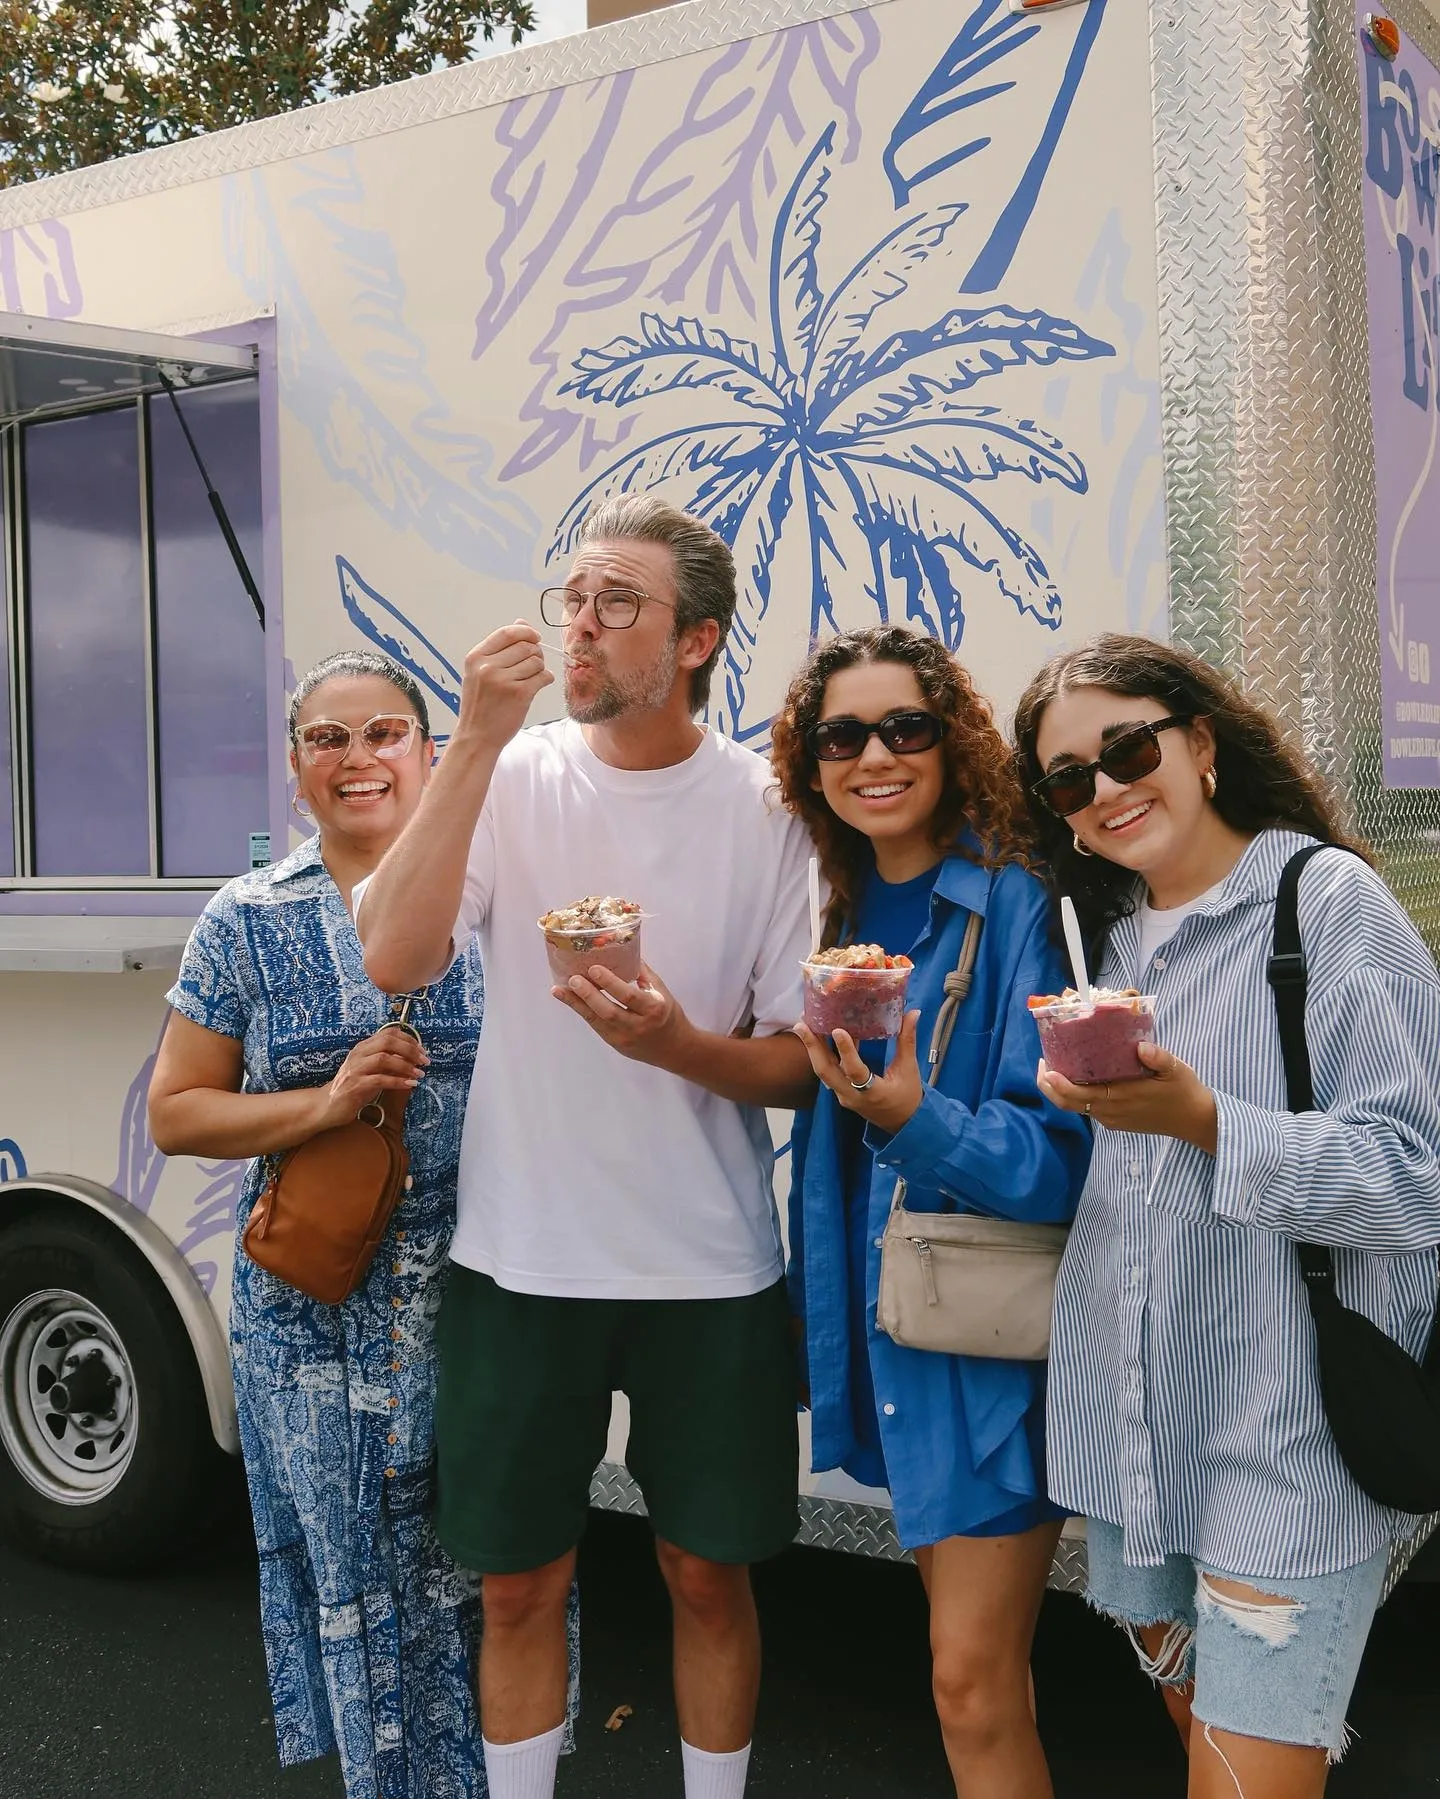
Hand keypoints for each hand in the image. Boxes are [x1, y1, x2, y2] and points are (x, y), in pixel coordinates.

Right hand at [315, 1026, 427, 1132]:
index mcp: (363, 1047)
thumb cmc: (353, 1088)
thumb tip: (413, 1058)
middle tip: (424, 1061)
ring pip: (384, 1058)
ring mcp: (355, 1069)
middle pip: (387, 1042)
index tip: (422, 1050)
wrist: (327, 1106)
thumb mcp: (371, 1071)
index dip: (409, 1039)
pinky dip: (397, 1081)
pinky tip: (409, 1085)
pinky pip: (379, 1079)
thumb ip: (388, 1062)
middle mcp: (358, 1054)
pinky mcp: (355, 1086)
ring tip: (419, 1074)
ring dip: (405, 1065)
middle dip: (410, 1050)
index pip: (388, 1033)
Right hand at [454, 622, 552, 753]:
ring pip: (536, 661)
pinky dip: (545, 680)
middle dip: (535, 653)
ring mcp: (503, 680)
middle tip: (532, 666)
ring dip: (539, 669)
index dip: (526, 632)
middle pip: (526, 646)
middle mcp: (488, 666)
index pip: (507, 633)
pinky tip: (536, 686)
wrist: (477, 737)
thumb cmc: (481, 705)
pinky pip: (543, 677)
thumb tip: (521, 623)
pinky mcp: (519, 694)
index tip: (534, 638)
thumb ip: (499, 648)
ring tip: (530, 680)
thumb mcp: (480, 673)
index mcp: (476, 657)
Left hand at [551, 963, 694, 1069]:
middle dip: (588, 995)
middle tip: (573, 978)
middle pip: (609, 1011)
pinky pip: (595, 1026)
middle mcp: (638, 1025)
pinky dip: (581, 1011)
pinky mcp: (615, 1044)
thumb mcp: (661, 991)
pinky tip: (568, 999)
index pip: (628, 996)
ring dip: (577, 1004)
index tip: (593, 968)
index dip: (609, 983)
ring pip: (597, 1021)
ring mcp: (625, 1037)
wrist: (675, 1048)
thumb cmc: (668, 1014)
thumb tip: (622, 948)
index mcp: (653, 1008)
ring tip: (560, 989)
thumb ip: (642, 972)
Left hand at [792, 1011, 923, 1136]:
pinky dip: (821, 1053)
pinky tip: (818, 1035)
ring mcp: (843, 1095)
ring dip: (812, 1048)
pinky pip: (828, 1072)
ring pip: (823, 1072)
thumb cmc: (908, 1096)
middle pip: (826, 1071)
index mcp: (872, 1093)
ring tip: (803, 1025)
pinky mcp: (841, 1092)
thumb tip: (913, 1013)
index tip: (837, 1030)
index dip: (846, 1051)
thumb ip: (907, 1041)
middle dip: (812, 1047)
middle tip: (802, 1023)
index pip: (855, 1071)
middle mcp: (852, 1096)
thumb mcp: (909, 1069)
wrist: (903, 1124)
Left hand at [1037, 1041, 1217, 1152]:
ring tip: (1056, 1064)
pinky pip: (1087, 1108)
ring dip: (1060, 1089)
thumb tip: (1141, 1047)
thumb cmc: (1183, 1091)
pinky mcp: (1115, 1120)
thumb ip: (1158, 1058)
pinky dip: (1075, 1093)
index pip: (1078, 1095)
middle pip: (1067, 1104)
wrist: (1194, 1120)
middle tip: (1043, 1063)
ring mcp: (1111, 1118)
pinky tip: (1077, 1075)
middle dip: (1048, 1086)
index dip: (1056, 1083)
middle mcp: (1110, 1112)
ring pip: (1075, 1107)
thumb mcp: (1176, 1069)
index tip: (1046, 1065)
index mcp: (1121, 1098)